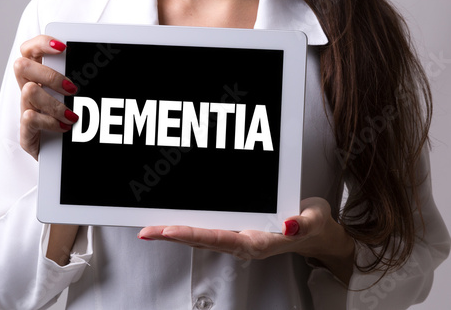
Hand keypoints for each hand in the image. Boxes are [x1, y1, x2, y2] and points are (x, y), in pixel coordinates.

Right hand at [14, 35, 78, 159]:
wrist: (69, 156)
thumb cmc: (76, 122)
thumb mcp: (81, 98)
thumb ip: (83, 80)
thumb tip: (102, 62)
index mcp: (40, 78)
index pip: (29, 50)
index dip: (41, 44)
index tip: (62, 47)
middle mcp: (29, 91)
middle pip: (21, 66)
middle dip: (50, 75)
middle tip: (72, 89)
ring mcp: (26, 110)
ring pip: (29, 91)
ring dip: (55, 103)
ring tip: (72, 115)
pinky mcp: (26, 132)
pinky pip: (29, 118)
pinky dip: (50, 122)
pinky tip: (65, 127)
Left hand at [138, 197, 354, 283]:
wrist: (316, 233)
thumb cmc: (312, 224)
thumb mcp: (315, 219)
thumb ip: (303, 223)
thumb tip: (289, 225)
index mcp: (260, 241)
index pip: (222, 238)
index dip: (195, 234)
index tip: (171, 229)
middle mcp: (245, 243)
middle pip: (203, 239)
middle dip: (173, 235)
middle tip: (146, 230)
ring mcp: (239, 238)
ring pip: (202, 236)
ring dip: (175, 232)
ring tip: (150, 227)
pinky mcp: (238, 231)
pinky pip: (209, 230)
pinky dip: (189, 228)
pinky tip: (174, 223)